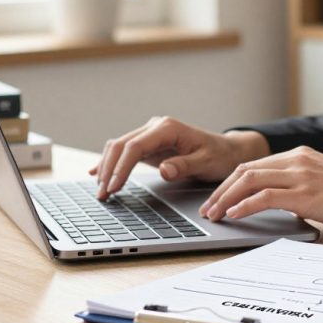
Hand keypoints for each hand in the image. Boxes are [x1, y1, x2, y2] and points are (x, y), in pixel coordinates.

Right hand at [88, 116, 269, 199]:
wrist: (227, 150)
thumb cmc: (219, 155)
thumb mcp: (206, 162)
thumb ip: (185, 166)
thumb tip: (164, 169)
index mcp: (168, 128)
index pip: (135, 146)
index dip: (121, 167)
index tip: (114, 186)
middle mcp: (156, 127)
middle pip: (122, 145)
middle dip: (109, 169)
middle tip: (102, 194)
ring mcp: (151, 135)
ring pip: (119, 147)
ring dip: (107, 167)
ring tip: (101, 191)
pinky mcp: (149, 144)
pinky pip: (124, 151)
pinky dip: (110, 162)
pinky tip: (96, 173)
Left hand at [199, 146, 322, 232]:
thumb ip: (301, 185)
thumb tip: (284, 203)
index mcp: (300, 155)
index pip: (254, 164)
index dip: (231, 182)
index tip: (219, 198)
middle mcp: (296, 160)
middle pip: (244, 170)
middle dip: (221, 190)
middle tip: (208, 208)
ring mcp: (299, 175)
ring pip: (248, 181)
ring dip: (226, 199)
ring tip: (214, 214)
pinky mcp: (304, 194)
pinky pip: (264, 197)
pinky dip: (244, 205)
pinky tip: (235, 216)